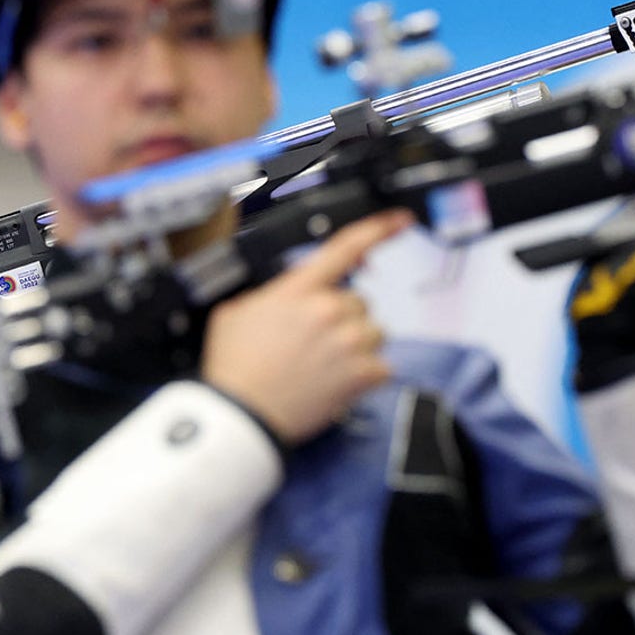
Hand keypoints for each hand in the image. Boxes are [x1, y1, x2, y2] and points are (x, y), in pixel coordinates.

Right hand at [200, 209, 411, 445]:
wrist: (241, 414)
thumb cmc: (234, 368)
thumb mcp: (235, 312)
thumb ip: (269, 295)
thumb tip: (283, 298)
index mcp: (298, 289)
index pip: (345, 247)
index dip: (378, 229)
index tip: (399, 221)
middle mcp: (328, 310)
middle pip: (358, 302)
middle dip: (342, 319)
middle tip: (314, 344)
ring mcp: (349, 342)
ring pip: (374, 332)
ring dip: (356, 346)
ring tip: (324, 365)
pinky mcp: (363, 374)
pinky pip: (382, 366)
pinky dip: (364, 376)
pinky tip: (336, 382)